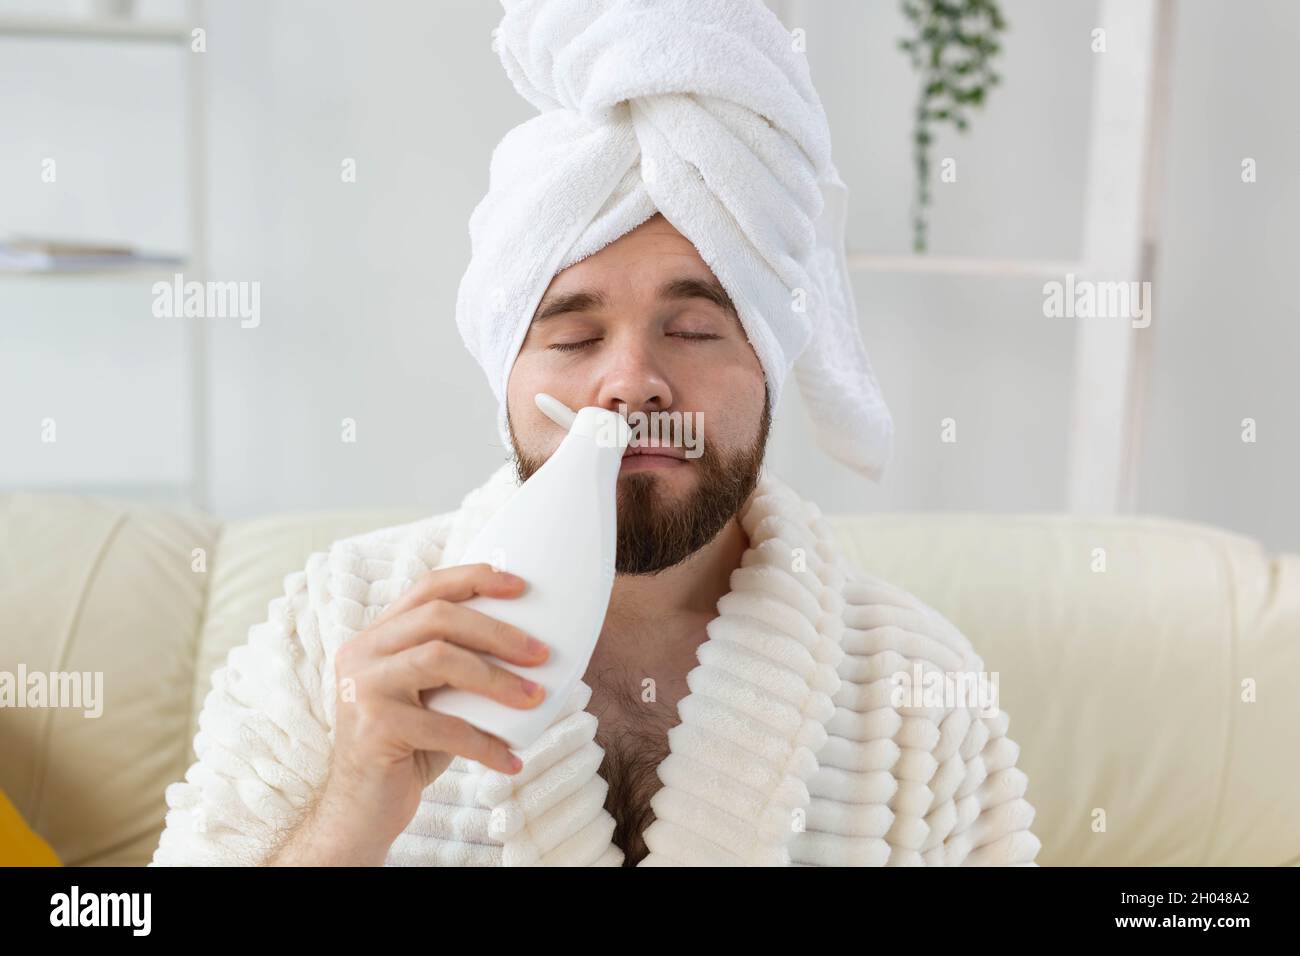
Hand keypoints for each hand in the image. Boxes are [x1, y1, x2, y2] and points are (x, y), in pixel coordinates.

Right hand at [289, 563, 547, 863]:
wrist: (361, 812)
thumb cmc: (409, 749)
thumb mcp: (433, 698)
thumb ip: (460, 667)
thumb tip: (531, 649)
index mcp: (377, 636)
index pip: (427, 588)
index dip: (475, 579)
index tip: (521, 587)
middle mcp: (362, 652)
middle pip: (438, 616)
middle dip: (497, 632)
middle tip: (541, 653)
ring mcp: (363, 688)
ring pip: (439, 658)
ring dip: (496, 679)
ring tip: (535, 699)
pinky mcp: (372, 728)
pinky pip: (443, 727)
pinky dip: (485, 744)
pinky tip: (511, 760)